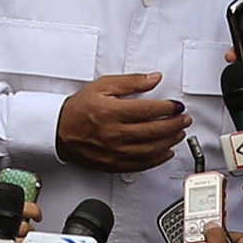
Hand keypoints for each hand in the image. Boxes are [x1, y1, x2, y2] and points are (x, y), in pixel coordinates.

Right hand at [57, 71, 189, 171]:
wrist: (59, 131)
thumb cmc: (79, 109)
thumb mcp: (103, 86)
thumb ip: (131, 82)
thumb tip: (153, 78)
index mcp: (112, 112)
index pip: (148, 110)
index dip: (168, 108)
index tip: (176, 106)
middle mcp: (115, 134)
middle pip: (154, 131)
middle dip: (174, 124)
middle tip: (184, 119)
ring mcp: (115, 151)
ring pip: (151, 149)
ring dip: (170, 141)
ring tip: (178, 133)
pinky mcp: (114, 164)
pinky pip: (141, 164)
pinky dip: (157, 159)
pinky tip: (166, 152)